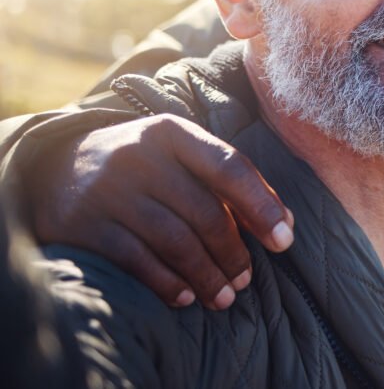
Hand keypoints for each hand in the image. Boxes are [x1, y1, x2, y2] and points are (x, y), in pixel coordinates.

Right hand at [29, 115, 293, 310]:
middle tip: (246, 278)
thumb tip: (285, 224)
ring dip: (206, 275)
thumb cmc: (141, 167)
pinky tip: (186, 297)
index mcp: (173, 133)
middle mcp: (140, 156)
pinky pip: (137, 261)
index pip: (229, 168)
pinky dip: (168, 283)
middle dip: (233, 252)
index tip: (285, 241)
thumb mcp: (179, 157)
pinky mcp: (84, 223)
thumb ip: (228, 182)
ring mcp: (109, 190)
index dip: (262, 206)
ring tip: (225, 297)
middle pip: (204, 212)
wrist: (51, 169)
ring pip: (174, 241)